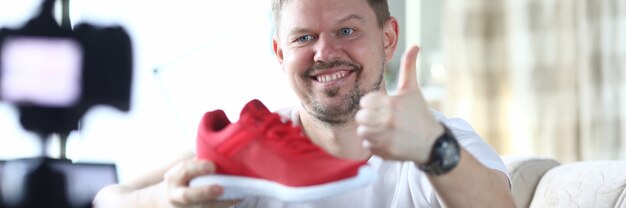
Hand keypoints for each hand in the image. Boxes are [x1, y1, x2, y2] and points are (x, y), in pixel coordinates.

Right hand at [163, 160, 239, 207]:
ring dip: (220, 202)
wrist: (169, 201)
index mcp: (174, 178)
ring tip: (237, 195)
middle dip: (204, 192)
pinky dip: (223, 205)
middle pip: (187, 196)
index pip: (185, 170)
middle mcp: (175, 195)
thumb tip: (223, 154)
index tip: (213, 166)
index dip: (199, 168)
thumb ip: (199, 164)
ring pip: (202, 207)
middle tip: (221, 189)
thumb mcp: (185, 170)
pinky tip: (235, 198)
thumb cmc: (184, 180)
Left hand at [356, 46, 443, 163]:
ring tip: (382, 130)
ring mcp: (386, 137)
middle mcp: (388, 120)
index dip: (372, 104)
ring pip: (362, 131)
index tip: (382, 107)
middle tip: (381, 119)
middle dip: (369, 118)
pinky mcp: (385, 151)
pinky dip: (373, 144)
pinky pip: (367, 146)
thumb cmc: (419, 114)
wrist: (432, 143)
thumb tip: (415, 45)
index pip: (365, 102)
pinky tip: (386, 140)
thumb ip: (409, 68)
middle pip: (360, 117)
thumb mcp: (413, 90)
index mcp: (392, 103)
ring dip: (369, 131)